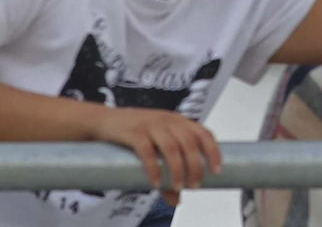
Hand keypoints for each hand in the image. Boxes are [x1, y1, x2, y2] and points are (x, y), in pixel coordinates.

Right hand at [89, 106, 221, 205]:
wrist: (104, 121)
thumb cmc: (134, 135)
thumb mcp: (155, 149)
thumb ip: (166, 172)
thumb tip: (176, 201)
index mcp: (177, 121)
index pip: (202, 132)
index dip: (213, 150)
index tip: (217, 170)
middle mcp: (166, 120)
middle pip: (189, 142)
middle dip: (195, 166)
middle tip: (195, 185)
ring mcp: (150, 124)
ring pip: (171, 147)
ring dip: (178, 170)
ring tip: (179, 187)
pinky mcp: (133, 132)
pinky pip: (147, 151)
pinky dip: (154, 168)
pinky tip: (156, 183)